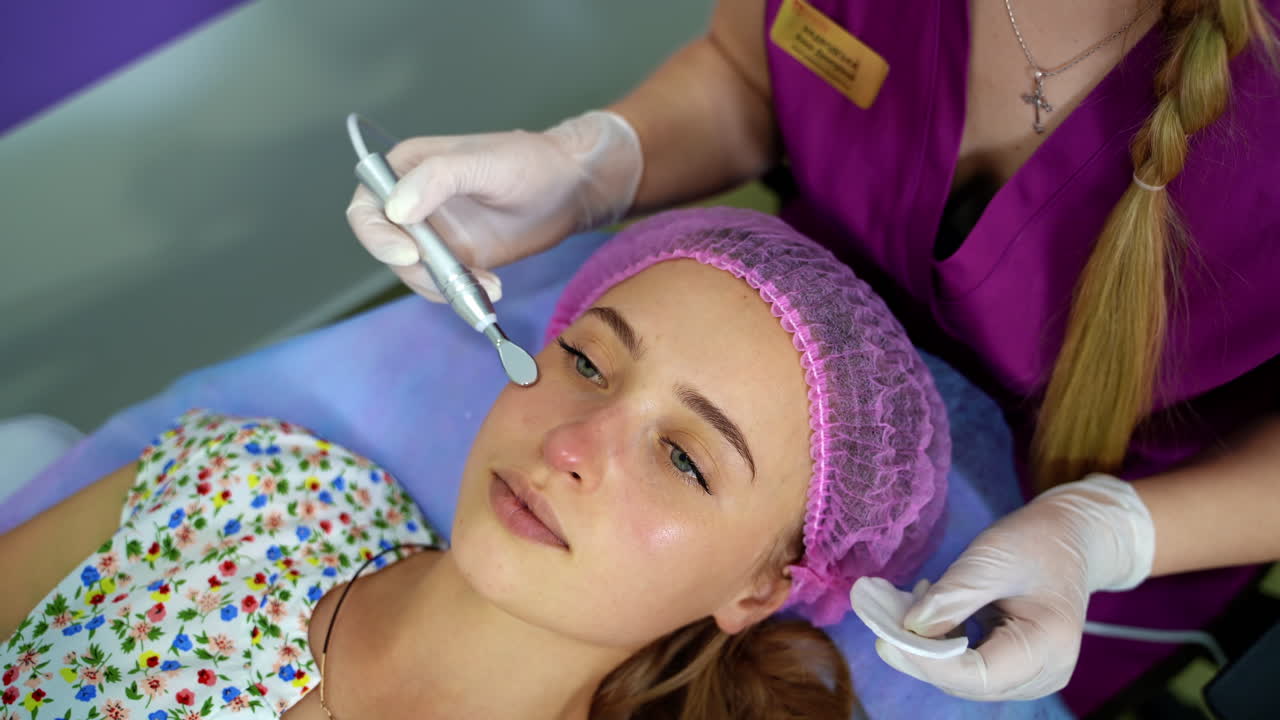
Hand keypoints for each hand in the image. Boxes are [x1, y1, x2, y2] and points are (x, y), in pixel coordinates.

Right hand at [346, 110, 641, 301]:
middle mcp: (412, 203)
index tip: (409, 254)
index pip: (368, 206)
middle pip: (387, 247)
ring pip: (415, 273)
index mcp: (407, 169)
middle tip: (453, 278)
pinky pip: (443, 285)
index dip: (377, 235)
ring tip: (487, 285)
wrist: (571, 188)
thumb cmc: (530, 162)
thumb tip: (396, 210)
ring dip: (443, 286)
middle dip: (416, 269)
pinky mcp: (457, 259)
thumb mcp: (485, 163)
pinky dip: (461, 295)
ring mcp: (435, 234)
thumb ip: (438, 179)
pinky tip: (492, 289)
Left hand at [875, 474, 1154, 700]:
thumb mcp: (990, 559)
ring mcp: (1032, 676)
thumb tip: (908, 629)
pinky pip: (969, 667)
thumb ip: (951, 597)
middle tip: (882, 619)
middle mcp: (1045, 673)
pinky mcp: (1015, 669)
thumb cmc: (1036, 542)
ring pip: (964, 679)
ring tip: (905, 609)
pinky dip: (941, 646)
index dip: (927, 663)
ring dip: (927, 650)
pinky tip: (929, 614)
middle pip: (968, 682)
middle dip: (920, 655)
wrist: (1070, 540)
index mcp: (1049, 645)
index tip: (885, 641)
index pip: (978, 674)